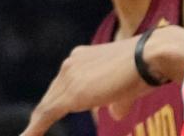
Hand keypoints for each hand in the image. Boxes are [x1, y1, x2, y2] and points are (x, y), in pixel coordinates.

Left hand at [17, 38, 156, 134]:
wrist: (150, 56)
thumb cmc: (145, 68)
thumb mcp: (127, 87)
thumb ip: (116, 101)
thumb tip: (115, 114)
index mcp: (82, 56)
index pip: (62, 85)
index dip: (54, 103)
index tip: (45, 118)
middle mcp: (72, 62)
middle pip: (51, 96)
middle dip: (43, 116)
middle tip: (33, 131)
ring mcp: (69, 76)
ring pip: (46, 107)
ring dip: (37, 125)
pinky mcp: (70, 94)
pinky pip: (45, 116)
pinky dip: (33, 130)